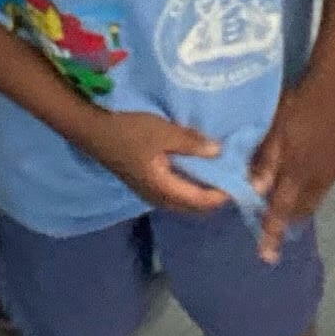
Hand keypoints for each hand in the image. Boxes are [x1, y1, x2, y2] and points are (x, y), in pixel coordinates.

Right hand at [81, 109, 231, 215]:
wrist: (91, 128)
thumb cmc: (127, 129)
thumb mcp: (162, 132)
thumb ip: (191, 143)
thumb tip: (219, 151)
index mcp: (163, 189)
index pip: (201, 201)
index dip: (224, 194)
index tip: (243, 181)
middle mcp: (157, 197)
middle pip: (194, 206)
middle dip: (216, 197)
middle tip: (235, 178)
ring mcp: (149, 191)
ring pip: (184, 200)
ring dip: (202, 192)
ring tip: (220, 173)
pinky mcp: (145, 182)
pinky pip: (175, 191)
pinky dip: (190, 185)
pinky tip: (197, 168)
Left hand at [249, 74, 334, 261]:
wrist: (334, 84)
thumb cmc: (298, 102)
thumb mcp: (275, 128)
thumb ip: (267, 160)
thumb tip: (255, 190)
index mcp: (297, 169)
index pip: (280, 208)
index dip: (272, 232)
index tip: (266, 256)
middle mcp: (317, 177)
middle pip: (300, 207)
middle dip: (286, 219)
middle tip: (270, 223)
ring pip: (319, 199)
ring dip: (306, 210)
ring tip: (294, 219)